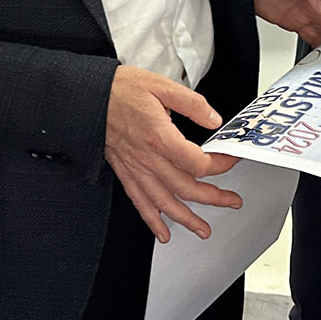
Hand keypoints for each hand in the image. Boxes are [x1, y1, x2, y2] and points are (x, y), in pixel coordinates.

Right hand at [106, 64, 241, 242]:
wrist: (89, 96)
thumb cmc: (121, 90)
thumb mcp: (163, 86)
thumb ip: (192, 104)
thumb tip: (214, 119)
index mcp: (160, 137)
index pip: (198, 163)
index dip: (220, 165)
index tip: (231, 160)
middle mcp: (148, 158)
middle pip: (186, 188)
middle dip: (213, 198)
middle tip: (231, 201)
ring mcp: (136, 168)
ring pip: (165, 202)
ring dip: (186, 219)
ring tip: (203, 229)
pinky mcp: (125, 172)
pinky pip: (139, 202)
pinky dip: (152, 221)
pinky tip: (163, 233)